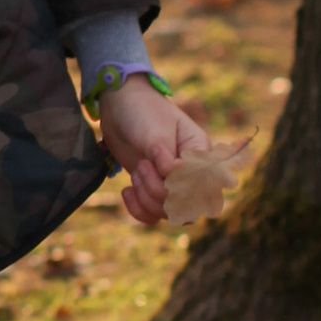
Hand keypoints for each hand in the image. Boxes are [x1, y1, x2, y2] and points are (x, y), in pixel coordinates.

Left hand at [97, 74, 210, 226]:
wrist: (119, 105)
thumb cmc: (143, 111)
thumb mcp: (155, 132)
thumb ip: (165, 159)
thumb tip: (170, 177)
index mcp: (200, 153)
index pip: (199, 185)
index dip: (174, 183)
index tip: (153, 161)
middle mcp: (191, 171)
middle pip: (185, 204)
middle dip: (157, 192)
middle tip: (142, 165)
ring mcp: (172, 182)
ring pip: (168, 212)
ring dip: (145, 197)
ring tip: (136, 172)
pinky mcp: (154, 187)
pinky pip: (152, 215)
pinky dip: (138, 209)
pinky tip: (127, 191)